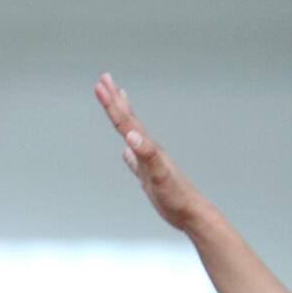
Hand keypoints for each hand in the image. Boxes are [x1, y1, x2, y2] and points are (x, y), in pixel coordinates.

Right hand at [94, 72, 212, 232]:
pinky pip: (134, 156)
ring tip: (118, 101)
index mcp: (148, 147)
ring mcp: (148, 161)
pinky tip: (126, 148)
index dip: (111, 103)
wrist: (191, 213)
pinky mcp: (148, 175)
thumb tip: (129, 138)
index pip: (125, 121)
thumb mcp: (159, 176)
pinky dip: (128, 149)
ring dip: (122, 117)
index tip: (100, 85)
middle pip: (128, 119)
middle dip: (115, 99)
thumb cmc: (177, 196)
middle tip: (104, 79)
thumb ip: (146, 155)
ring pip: (131, 133)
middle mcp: (148, 149)